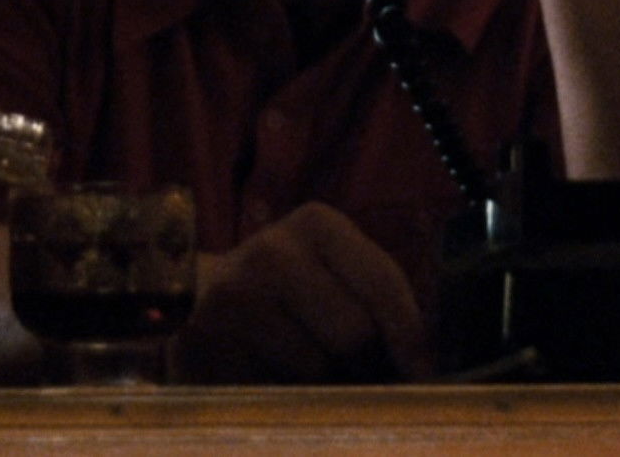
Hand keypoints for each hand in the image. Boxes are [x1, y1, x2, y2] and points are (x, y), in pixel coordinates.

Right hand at [167, 203, 426, 383]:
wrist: (196, 298)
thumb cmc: (287, 293)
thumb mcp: (332, 274)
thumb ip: (377, 302)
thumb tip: (422, 368)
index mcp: (317, 224)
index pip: (382, 282)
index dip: (409, 336)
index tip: (421, 373)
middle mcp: (272, 250)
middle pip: (353, 332)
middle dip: (363, 365)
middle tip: (356, 374)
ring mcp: (233, 295)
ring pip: (314, 368)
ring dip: (323, 385)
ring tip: (308, 372)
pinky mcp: (207, 341)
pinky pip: (273, 389)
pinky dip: (285, 396)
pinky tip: (273, 377)